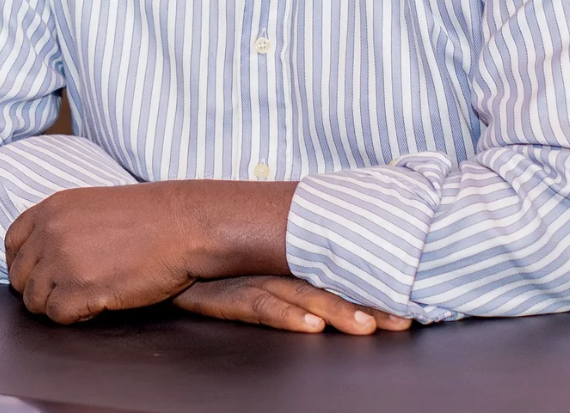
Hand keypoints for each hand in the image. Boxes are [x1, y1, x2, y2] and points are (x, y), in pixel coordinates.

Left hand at [6, 184, 197, 323]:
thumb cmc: (148, 216)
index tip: (40, 273)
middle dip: (42, 288)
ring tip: (90, 292)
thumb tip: (40, 255)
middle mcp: (51, 232)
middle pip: (20, 277)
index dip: (23, 263)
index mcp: (52, 208)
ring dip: (60, 303)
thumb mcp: (93, 206)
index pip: (12, 243)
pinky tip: (100, 301)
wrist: (183, 225)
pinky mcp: (80, 290)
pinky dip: (77, 315)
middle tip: (72, 287)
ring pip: (35, 301)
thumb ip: (61, 225)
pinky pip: (58, 316)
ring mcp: (63, 262)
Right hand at [173, 275, 412, 333]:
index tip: (408, 307)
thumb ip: (287, 270)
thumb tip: (328, 285)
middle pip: (326, 284)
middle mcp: (272, 265)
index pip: (335, 273)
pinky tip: (310, 326)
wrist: (161, 243)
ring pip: (300, 294)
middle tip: (403, 321)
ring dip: (334, 310)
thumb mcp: (253, 262)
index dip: (370, 290)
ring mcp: (250, 277)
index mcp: (284, 258)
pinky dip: (286, 315)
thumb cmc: (211, 260)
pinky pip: (259, 304)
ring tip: (366, 326)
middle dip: (366, 304)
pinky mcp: (224, 292)